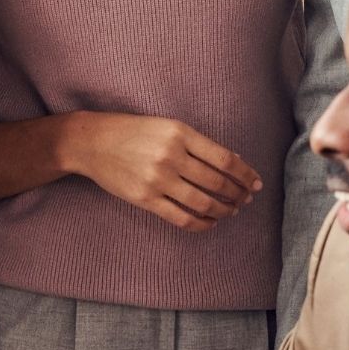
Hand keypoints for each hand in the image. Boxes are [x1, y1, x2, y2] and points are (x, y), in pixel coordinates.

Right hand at [65, 113, 260, 231]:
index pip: (224, 158)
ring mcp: (158, 179)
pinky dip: (201, 223)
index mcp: (180, 133)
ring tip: (232, 210)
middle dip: (238, 193)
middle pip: (217, 182)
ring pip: (203, 202)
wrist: (92, 142)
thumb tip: (233, 162)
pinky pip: (181, 217)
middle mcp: (171, 156)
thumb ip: (197, 143)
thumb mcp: (166, 126)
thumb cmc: (132, 131)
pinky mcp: (145, 198)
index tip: (256, 182)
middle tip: (247, 198)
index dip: (245, 173)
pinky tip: (210, 222)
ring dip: (224, 210)